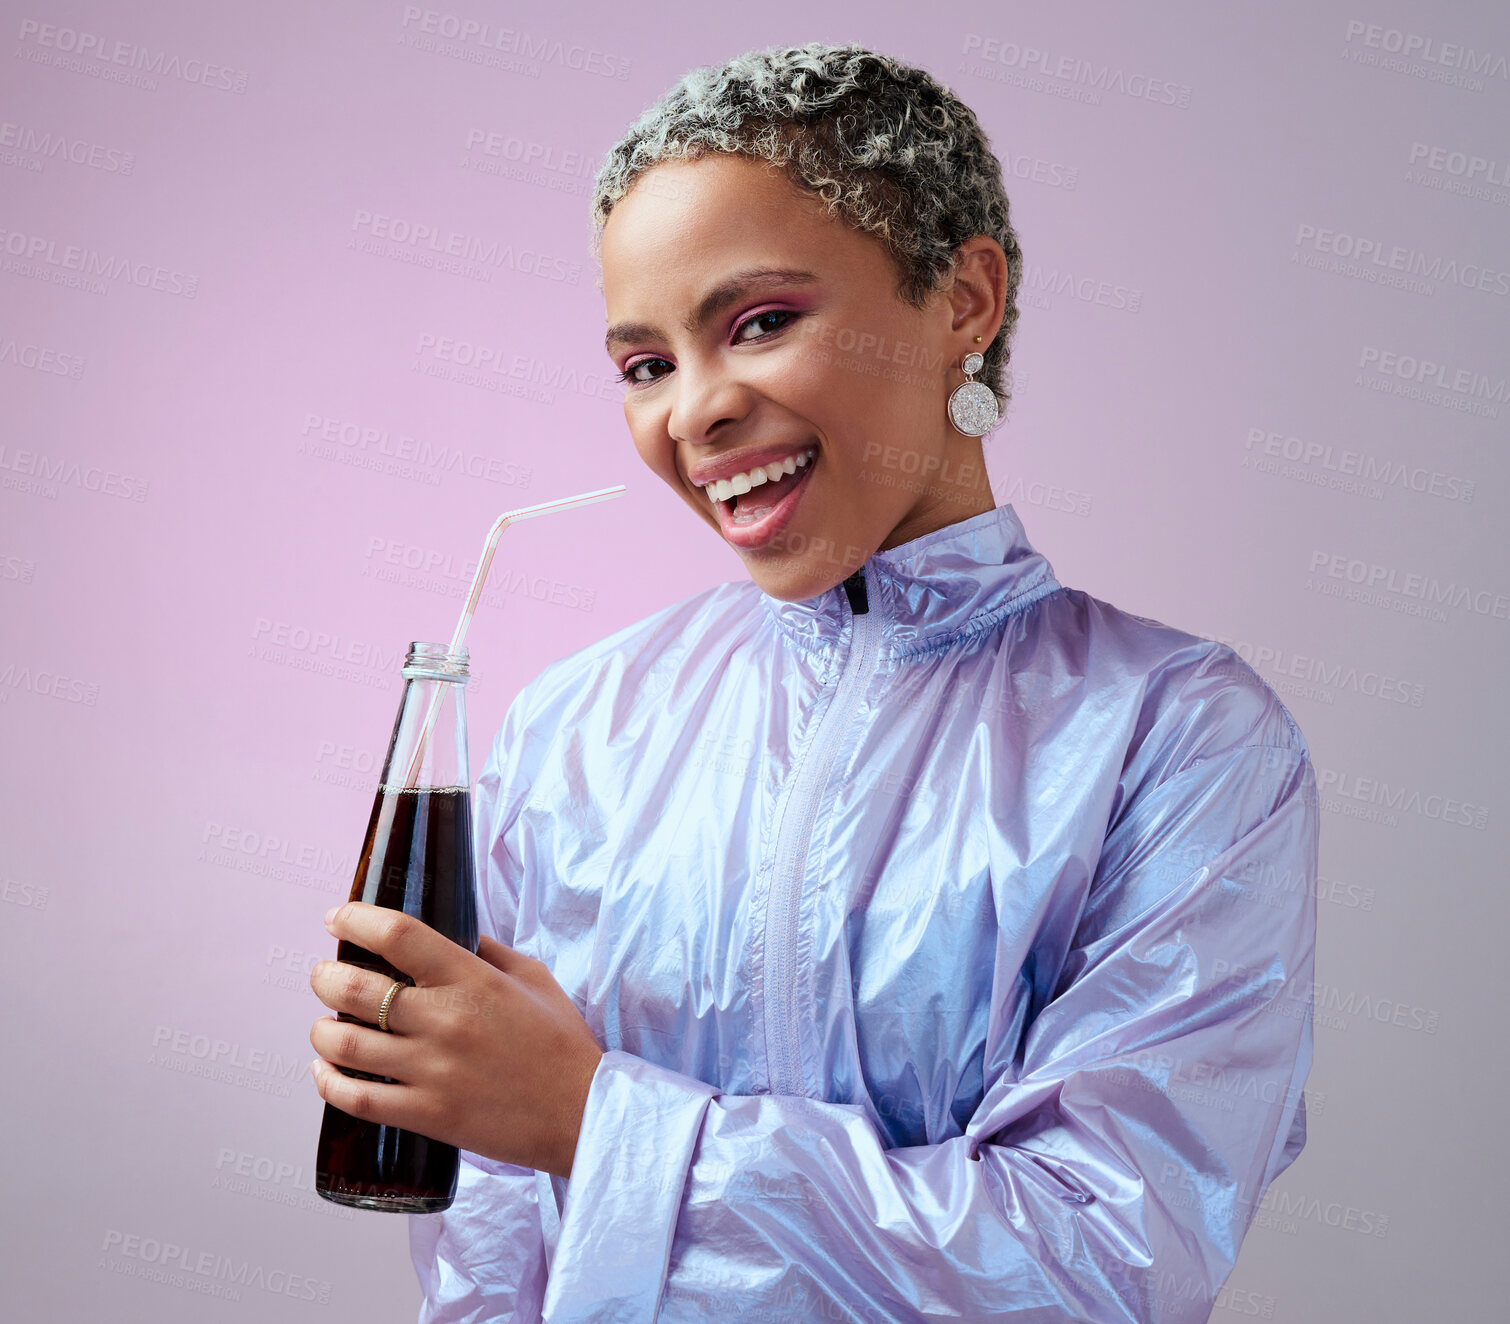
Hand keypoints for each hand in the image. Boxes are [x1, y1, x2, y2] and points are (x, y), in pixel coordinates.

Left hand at [308, 902, 602, 1178]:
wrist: (582, 1112)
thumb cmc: (562, 1041)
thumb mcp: (533, 978)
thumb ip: (489, 952)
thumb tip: (454, 935)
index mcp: (471, 979)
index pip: (397, 935)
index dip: (355, 919)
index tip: (337, 918)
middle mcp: (444, 1019)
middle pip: (354, 988)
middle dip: (325, 976)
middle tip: (324, 975)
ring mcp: (431, 1070)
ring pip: (345, 1044)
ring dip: (322, 1029)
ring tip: (325, 1024)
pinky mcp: (426, 1114)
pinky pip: (356, 1099)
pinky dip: (329, 1082)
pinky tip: (325, 1071)